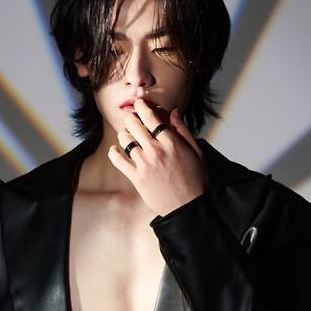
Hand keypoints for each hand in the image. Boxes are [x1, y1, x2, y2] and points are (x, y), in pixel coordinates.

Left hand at [107, 98, 207, 215]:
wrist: (187, 207)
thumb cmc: (195, 180)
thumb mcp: (196, 152)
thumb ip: (184, 131)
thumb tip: (174, 112)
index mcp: (172, 143)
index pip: (152, 118)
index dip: (143, 108)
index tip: (139, 103)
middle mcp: (156, 151)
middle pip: (136, 126)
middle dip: (131, 118)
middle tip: (129, 117)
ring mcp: (145, 164)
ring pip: (126, 140)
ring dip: (123, 134)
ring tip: (125, 134)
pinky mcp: (136, 178)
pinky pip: (119, 161)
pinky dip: (114, 153)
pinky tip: (115, 150)